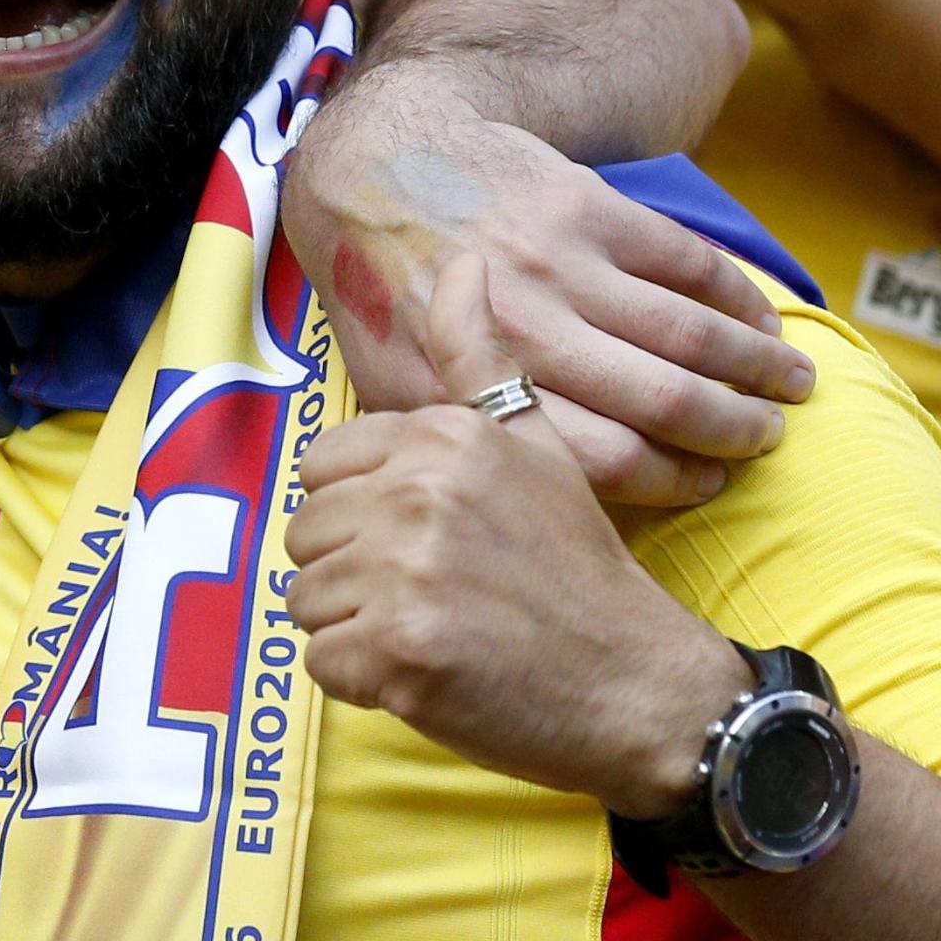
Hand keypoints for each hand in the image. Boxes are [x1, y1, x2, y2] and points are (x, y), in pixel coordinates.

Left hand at [285, 73, 811, 505]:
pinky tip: (761, 316)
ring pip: (688, 332)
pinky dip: (736, 293)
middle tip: (769, 440)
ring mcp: (558, 263)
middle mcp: (525, 330)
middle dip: (735, 429)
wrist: (376, 165)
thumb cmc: (385, 292)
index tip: (709, 482)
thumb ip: (462, 447)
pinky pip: (683, 259)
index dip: (675, 479)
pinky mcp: (583, 204)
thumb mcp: (394, 387)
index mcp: (477, 391)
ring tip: (793, 385)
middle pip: (666, 400)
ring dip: (756, 364)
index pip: (608, 460)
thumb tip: (521, 521)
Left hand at [287, 255, 748, 816]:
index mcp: (441, 437)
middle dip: (351, 572)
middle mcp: (416, 492)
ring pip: (305, 600)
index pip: (322, 466)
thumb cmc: (576, 567)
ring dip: (354, 628)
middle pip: (305, 532)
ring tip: (431, 630)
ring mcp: (405, 572)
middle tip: (430, 594)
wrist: (635, 681)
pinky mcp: (399, 651)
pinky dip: (363, 682)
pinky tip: (426, 673)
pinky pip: (322, 663)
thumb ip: (480, 358)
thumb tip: (465, 258)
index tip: (418, 538)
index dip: (359, 510)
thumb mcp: (537, 443)